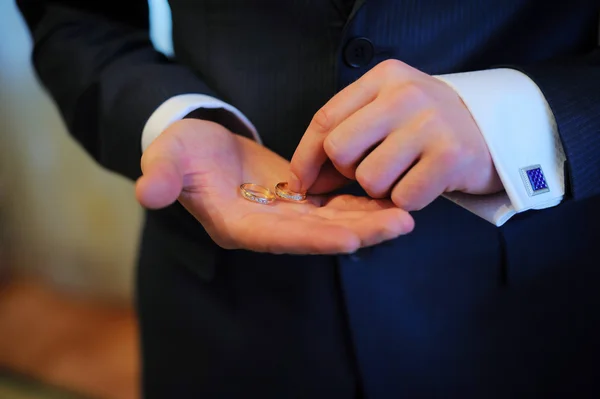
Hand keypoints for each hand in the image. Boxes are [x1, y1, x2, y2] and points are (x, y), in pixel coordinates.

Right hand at [135, 119, 413, 253]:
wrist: (199, 146)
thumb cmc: (181, 151)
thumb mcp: (166, 158)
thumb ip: (162, 176)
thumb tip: (148, 192)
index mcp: (234, 224)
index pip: (276, 238)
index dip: (313, 239)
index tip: (351, 238)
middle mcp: (264, 228)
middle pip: (315, 236)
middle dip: (358, 232)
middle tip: (402, 224)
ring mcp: (282, 217)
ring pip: (330, 223)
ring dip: (368, 220)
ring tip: (408, 214)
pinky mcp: (296, 202)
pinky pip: (332, 207)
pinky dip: (359, 205)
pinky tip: (390, 198)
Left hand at [288, 59, 502, 210]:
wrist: (491, 131)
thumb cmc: (425, 126)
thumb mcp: (387, 111)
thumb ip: (346, 133)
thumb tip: (304, 179)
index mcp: (384, 78)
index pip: (325, 119)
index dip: (306, 157)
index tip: (301, 181)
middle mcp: (406, 94)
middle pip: (340, 149)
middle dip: (346, 172)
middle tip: (368, 171)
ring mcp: (431, 124)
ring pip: (369, 178)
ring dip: (380, 189)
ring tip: (403, 174)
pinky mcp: (451, 157)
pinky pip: (403, 197)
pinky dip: (407, 200)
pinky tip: (422, 184)